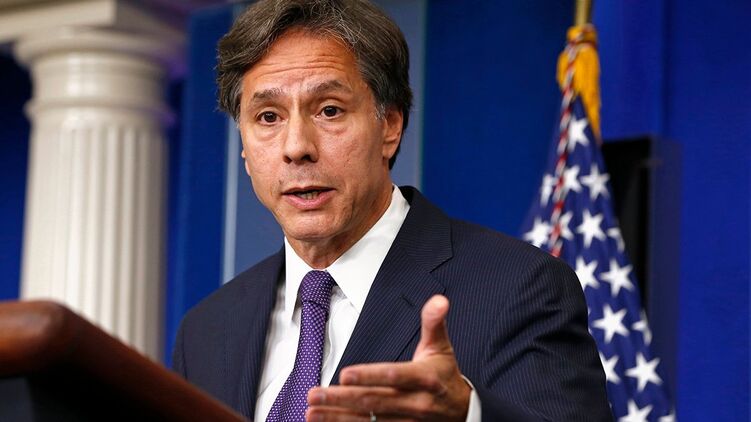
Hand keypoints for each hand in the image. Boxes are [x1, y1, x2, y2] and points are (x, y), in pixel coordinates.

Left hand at [306, 295, 470, 420]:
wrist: (464, 411)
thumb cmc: (445, 375)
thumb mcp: (441, 347)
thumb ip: (434, 322)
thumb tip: (439, 300)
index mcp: (425, 378)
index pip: (393, 376)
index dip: (369, 376)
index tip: (344, 374)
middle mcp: (416, 404)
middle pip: (374, 402)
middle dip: (341, 399)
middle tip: (314, 395)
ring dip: (338, 418)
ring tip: (312, 413)